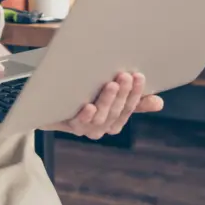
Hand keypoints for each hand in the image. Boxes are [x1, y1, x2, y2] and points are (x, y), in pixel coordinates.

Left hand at [47, 72, 163, 138]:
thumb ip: (133, 100)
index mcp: (113, 121)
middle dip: (122, 95)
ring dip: (106, 101)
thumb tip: (159, 103)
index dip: (136, 94)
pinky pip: (77, 123)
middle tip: (125, 76)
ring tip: (111, 84)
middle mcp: (100, 128)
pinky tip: (88, 106)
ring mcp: (83, 128)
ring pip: (99, 118)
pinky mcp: (65, 125)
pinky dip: (84, 116)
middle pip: (115, 112)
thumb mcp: (109, 95)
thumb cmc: (83, 96)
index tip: (139, 76)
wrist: (45, 101)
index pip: (129, 108)